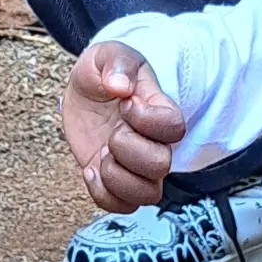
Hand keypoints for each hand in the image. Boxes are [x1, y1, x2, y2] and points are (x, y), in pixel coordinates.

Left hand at [62, 42, 184, 213]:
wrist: (87, 92)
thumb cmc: (105, 72)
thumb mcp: (108, 54)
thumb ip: (117, 63)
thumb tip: (120, 86)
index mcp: (159, 110)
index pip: (174, 127)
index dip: (147, 120)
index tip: (125, 104)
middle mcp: (154, 143)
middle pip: (160, 166)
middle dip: (126, 149)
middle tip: (111, 132)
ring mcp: (135, 167)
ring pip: (147, 195)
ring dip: (116, 177)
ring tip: (101, 155)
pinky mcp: (115, 182)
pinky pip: (120, 206)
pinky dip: (102, 194)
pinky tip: (90, 169)